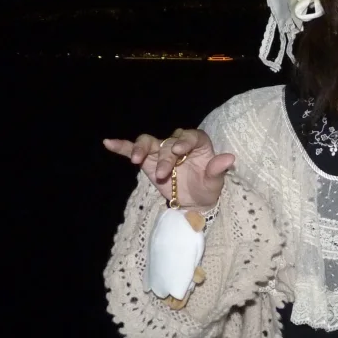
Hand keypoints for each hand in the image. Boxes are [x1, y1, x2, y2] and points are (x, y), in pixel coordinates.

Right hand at [103, 128, 234, 208]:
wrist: (194, 201)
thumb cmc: (207, 187)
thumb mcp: (215, 182)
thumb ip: (218, 169)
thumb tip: (229, 158)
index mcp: (198, 144)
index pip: (191, 137)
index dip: (184, 141)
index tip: (178, 150)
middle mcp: (178, 143)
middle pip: (168, 143)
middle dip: (164, 157)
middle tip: (163, 173)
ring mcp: (161, 151)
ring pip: (149, 142)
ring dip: (141, 148)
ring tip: (136, 159)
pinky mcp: (147, 160)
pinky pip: (132, 149)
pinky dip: (122, 146)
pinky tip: (108, 143)